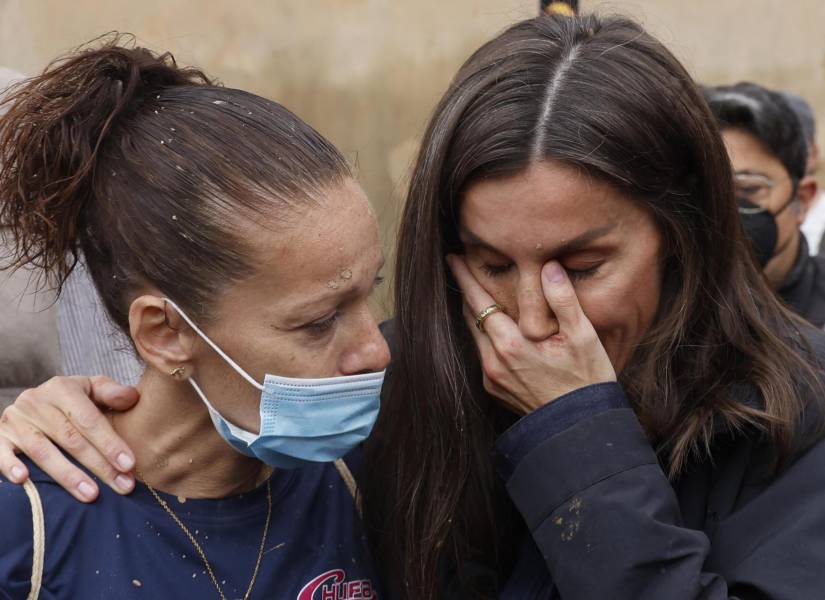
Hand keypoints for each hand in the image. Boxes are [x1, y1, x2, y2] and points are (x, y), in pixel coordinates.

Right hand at [0, 376, 139, 501]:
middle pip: (70, 438)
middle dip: (99, 465)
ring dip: (67, 475)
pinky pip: (1, 452)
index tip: (129, 464)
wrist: (32, 403)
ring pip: (42, 450)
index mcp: (62, 389)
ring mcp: (15, 420)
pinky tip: (24, 480)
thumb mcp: (91, 389)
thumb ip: (111, 393)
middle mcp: (36, 402)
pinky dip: (11, 465)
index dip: (110, 442)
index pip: (89, 419)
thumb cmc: (71, 401)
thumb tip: (133, 397)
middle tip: (122, 485)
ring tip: (91, 494)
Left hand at [448, 255, 615, 413]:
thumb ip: (563, 299)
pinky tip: (494, 326)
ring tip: (476, 292)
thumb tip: (549, 266)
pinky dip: (485, 335)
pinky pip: (482, 354)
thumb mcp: (583, 336)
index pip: (479, 302)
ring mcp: (491, 377)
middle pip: (471, 317)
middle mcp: (493, 362)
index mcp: (510, 345)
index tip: (453, 258)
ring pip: (475, 336)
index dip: (465, 278)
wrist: (580, 427)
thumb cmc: (586, 380)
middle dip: (466, 291)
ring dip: (474, 313)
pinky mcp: (494, 389)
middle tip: (461, 266)